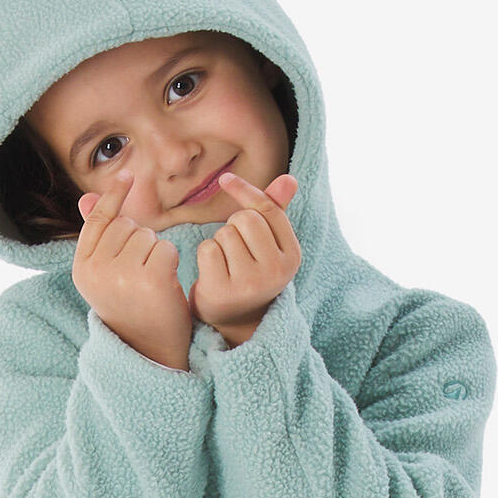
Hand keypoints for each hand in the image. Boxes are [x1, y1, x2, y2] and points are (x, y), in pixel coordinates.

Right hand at [72, 174, 195, 370]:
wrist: (149, 352)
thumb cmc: (131, 309)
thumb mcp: (107, 275)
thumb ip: (99, 237)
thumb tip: (86, 198)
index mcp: (82, 268)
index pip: (98, 221)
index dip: (113, 197)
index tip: (128, 175)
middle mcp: (97, 270)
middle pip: (126, 226)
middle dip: (140, 241)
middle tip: (140, 275)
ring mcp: (122, 275)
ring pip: (147, 236)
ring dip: (156, 252)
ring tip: (151, 282)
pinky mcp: (150, 279)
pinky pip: (166, 248)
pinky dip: (171, 263)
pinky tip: (165, 285)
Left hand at [192, 172, 300, 344]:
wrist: (233, 319)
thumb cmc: (250, 271)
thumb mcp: (267, 243)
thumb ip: (275, 210)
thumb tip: (289, 178)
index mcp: (292, 256)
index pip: (269, 210)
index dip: (245, 192)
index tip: (225, 179)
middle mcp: (276, 271)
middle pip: (246, 219)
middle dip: (233, 226)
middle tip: (235, 248)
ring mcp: (251, 283)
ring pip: (225, 234)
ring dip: (219, 242)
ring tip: (227, 263)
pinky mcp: (224, 291)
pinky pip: (208, 249)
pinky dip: (205, 256)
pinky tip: (213, 273)